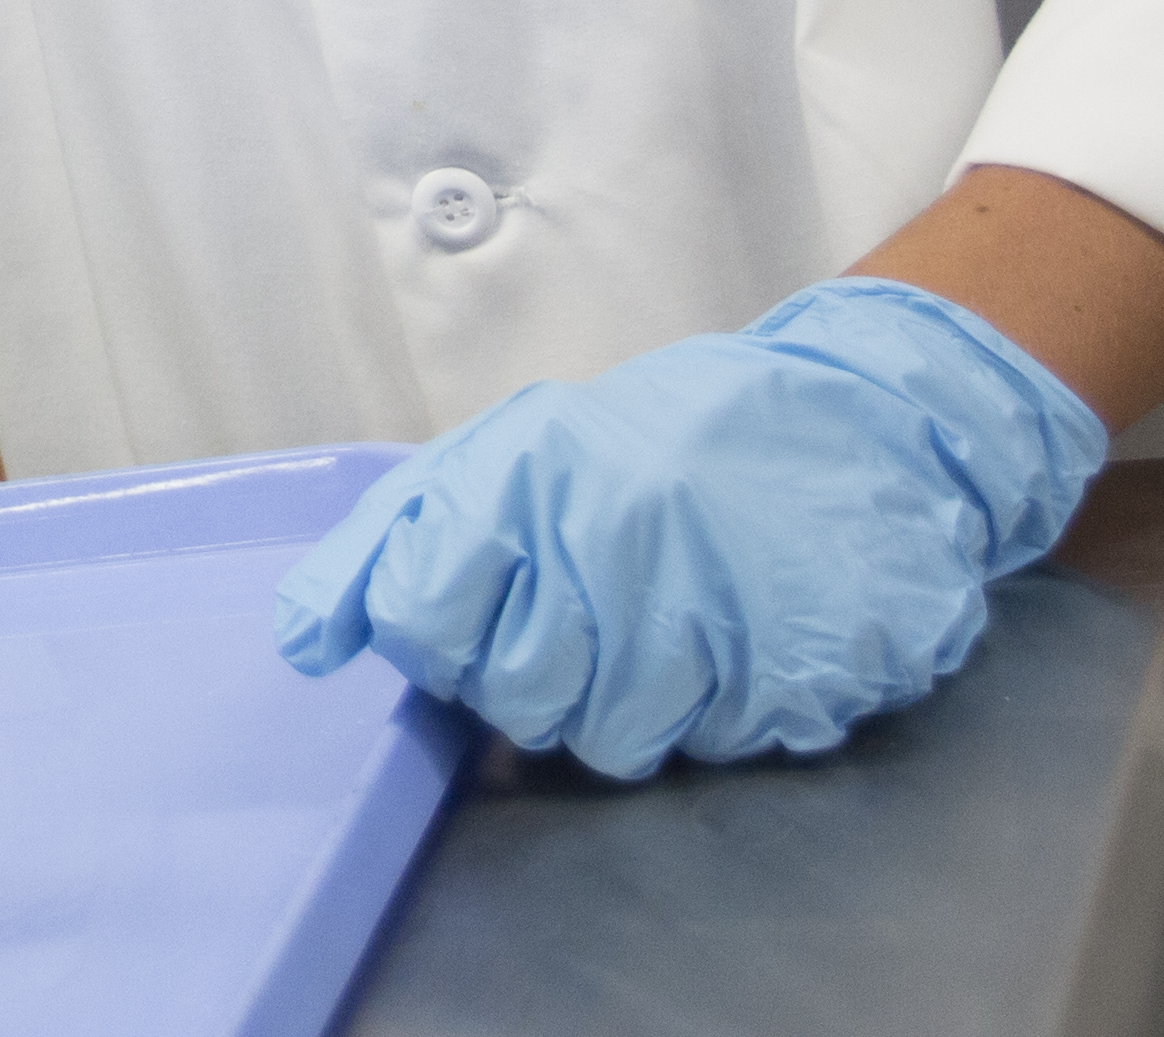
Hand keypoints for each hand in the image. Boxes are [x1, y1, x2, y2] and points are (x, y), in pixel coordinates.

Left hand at [269, 279, 1105, 776]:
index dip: (439, 635)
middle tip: (585, 617)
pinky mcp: (794, 669)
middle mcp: (609, 544)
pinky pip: (714, 745)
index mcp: (527, 479)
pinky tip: (739, 640)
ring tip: (664, 625)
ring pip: (610, 743)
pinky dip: (720, 711)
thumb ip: (391, 545)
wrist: (861, 418)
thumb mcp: (511, 456)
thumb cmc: (664, 445)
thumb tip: (303, 642)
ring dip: (630, 701)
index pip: (418, 616)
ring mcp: (708, 611)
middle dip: (536, 678)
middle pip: (513, 699)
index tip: (478, 611)